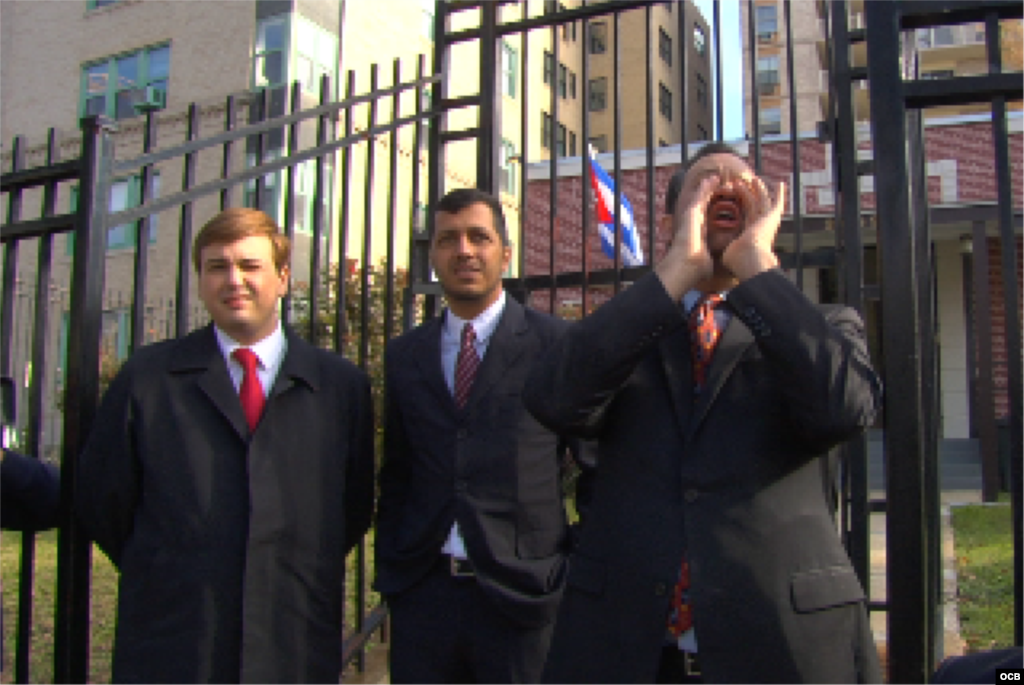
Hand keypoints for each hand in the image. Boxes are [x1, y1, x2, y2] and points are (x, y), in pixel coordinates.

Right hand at [655, 174, 719, 299]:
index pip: (706, 218)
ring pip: (701, 198)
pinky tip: (713, 178)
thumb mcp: (705, 261)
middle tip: (722, 186)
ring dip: (709, 187)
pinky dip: (706, 187)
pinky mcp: (691, 212)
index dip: (713, 210)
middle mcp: (693, 223)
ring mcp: (690, 216)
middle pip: (703, 205)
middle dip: (711, 195)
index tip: (722, 205)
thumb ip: (708, 258)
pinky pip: (700, 195)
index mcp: (697, 234)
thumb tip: (711, 266)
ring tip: (717, 177)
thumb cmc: (694, 268)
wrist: (686, 265)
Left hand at [722, 178, 785, 280]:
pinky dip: (780, 194)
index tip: (735, 197)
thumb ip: (727, 249)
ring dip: (757, 189)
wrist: (748, 256)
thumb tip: (724, 255)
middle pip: (754, 205)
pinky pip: (778, 203)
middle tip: (738, 182)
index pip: (747, 216)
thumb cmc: (736, 259)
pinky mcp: (773, 217)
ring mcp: (768, 222)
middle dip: (746, 193)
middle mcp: (761, 227)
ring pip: (762, 201)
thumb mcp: (728, 253)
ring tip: (751, 178)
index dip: (741, 205)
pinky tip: (781, 183)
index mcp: (750, 235)